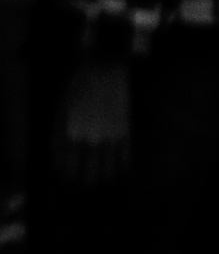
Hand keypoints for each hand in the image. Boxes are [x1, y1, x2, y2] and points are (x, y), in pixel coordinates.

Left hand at [55, 57, 130, 185]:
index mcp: (71, 135)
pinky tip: (119, 168)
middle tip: (87, 183)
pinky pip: (125, 157)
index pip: (68, 168)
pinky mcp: (125, 130)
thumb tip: (57, 158)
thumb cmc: (77, 89)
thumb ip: (57, 137)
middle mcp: (90, 139)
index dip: (68, 176)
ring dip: (104, 176)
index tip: (70, 177)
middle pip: (89, 174)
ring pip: (108, 169)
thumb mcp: (60, 112)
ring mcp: (110, 136)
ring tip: (103, 178)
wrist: (104, 70)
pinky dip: (122, 165)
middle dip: (86, 181)